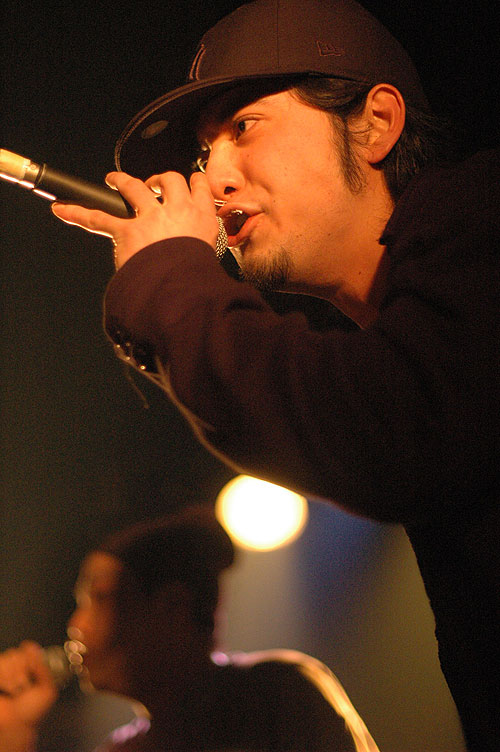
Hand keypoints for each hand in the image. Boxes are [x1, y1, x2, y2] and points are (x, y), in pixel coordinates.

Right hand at [0, 641, 57, 751]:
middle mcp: (16, 667)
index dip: (31, 658)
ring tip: (15, 691)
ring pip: (8, 658)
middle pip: (17, 652)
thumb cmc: (31, 712)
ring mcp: (3, 671)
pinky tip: (6, 690)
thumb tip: (34, 647)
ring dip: (13, 677)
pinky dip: (4, 679)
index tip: (33, 671)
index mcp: (30, 668)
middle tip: (24, 686)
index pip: (28, 648)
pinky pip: (0, 664)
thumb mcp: (47, 689)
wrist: (15, 726)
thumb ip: (44, 667)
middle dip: (22, 671)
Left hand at [51, 169, 219, 269]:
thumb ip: (203, 250)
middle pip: (170, 179)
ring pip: (135, 188)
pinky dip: (77, 213)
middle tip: (152, 185)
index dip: (194, 182)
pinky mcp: (127, 231)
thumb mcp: (210, 258)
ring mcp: (150, 218)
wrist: (183, 287)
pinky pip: (98, 218)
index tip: (190, 182)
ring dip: (123, 181)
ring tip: (114, 180)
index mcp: (201, 218)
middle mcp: (177, 211)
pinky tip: (62, 209)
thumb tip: (197, 266)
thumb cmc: (198, 278)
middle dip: (160, 179)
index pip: (200, 187)